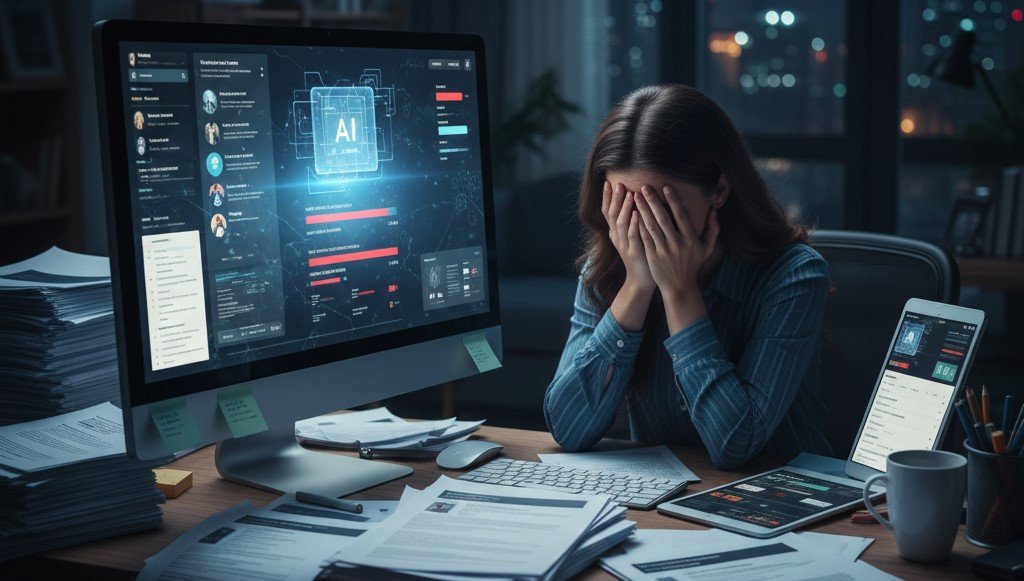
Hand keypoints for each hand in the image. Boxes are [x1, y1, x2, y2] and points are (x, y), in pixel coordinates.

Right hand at [602, 181, 654, 293]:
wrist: (640, 280)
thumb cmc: (640, 256)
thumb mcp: (631, 237)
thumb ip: (630, 221)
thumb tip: (633, 202)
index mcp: (615, 233)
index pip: (607, 211)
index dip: (606, 197)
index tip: (608, 182)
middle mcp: (617, 237)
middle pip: (611, 214)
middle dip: (614, 198)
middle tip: (618, 183)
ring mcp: (624, 245)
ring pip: (621, 223)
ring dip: (625, 208)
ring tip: (629, 194)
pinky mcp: (634, 252)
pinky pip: (632, 236)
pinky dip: (634, 224)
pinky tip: (638, 214)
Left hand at [634, 184, 719, 301]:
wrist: (679, 287)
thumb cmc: (692, 265)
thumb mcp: (707, 248)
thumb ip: (712, 229)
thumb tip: (713, 211)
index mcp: (690, 239)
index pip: (680, 216)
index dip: (673, 201)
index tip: (665, 187)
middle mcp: (677, 243)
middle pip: (663, 219)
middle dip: (653, 201)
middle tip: (644, 187)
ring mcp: (664, 250)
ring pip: (652, 227)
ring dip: (642, 210)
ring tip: (634, 197)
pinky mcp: (653, 257)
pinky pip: (645, 239)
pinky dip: (638, 226)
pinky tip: (632, 215)